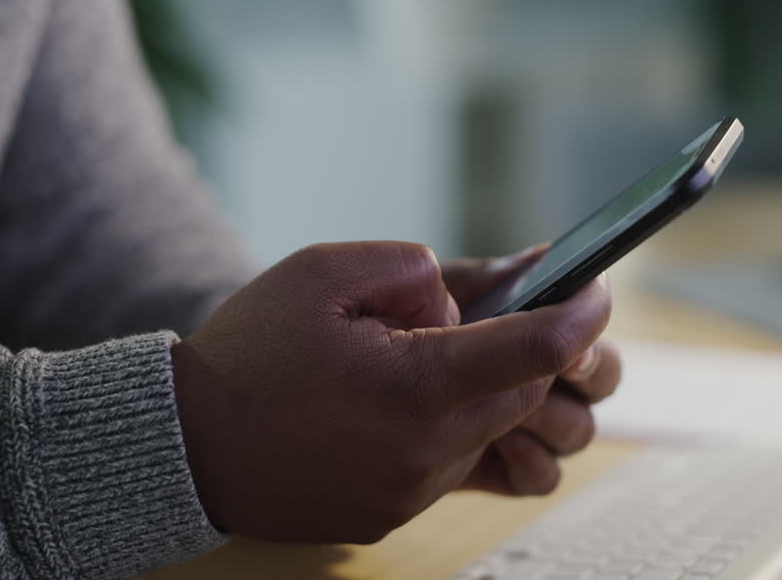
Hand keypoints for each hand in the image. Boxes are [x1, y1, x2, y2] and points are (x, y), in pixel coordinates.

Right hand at [171, 241, 610, 543]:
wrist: (184, 446)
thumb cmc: (246, 353)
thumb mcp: (323, 274)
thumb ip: (411, 268)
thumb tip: (466, 295)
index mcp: (413, 387)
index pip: (531, 351)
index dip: (577, 316)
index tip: (597, 291)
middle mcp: (425, 452)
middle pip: (522, 393)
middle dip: (522, 348)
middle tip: (481, 312)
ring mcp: (410, 492)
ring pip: (489, 429)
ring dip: (478, 389)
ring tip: (412, 360)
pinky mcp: (391, 515)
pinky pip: (451, 464)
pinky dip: (445, 425)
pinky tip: (391, 403)